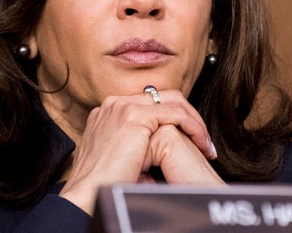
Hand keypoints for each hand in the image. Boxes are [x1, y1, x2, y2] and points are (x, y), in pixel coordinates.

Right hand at [58, 89, 217, 213]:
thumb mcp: (120, 160)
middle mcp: (114, 104)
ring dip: (194, 122)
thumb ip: (135, 151)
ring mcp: (122, 107)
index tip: (190, 141)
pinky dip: (194, 127)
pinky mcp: (134, 116)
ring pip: (173, 101)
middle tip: (202, 141)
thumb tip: (155, 164)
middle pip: (162, 97)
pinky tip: (201, 144)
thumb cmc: (103, 185)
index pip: (151, 103)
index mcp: (110, 112)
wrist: (87, 194)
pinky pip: (176, 114)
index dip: (174, 120)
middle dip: (187, 117)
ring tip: (205, 145)